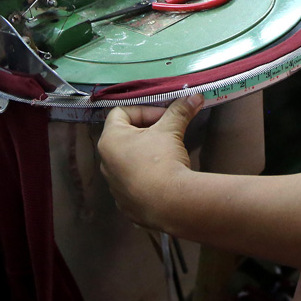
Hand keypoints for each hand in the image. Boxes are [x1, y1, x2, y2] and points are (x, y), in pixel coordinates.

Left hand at [98, 95, 200, 230]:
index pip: (121, 112)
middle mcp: (105, 162)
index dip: (145, 109)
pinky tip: (163, 179)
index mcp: (109, 140)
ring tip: (167, 156)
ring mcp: (113, 186)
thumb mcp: (171, 131)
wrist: (168, 204)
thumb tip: (195, 96)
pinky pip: (133, 184)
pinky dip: (145, 178)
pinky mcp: (124, 204)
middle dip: (147, 131)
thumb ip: (180, 111)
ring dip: (145, 154)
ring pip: (128, 161)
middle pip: (124, 136)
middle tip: (168, 133)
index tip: (165, 115)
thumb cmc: (161, 160)